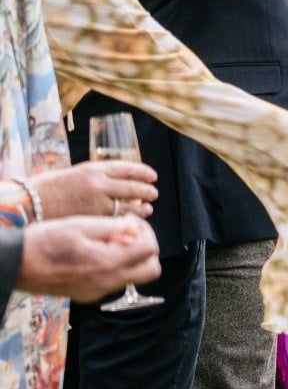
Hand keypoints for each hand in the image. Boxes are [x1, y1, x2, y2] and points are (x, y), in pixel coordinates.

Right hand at [19, 216, 160, 299]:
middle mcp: (107, 282)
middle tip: (128, 234)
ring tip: (108, 242)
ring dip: (130, 258)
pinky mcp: (87, 295)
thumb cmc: (43, 241)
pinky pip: (114, 282)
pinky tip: (95, 253)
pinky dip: (115, 267)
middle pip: (150, 270)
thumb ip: (113, 228)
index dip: (146, 231)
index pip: (150, 249)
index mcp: (108, 263)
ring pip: (134, 277)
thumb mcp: (80, 225)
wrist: (14, 264)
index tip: (131, 222)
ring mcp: (97, 292)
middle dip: (146, 249)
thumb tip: (134, 228)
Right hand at [31, 162, 157, 218]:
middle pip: (133, 187)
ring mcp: (98, 202)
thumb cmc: (52, 188)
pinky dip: (128, 219)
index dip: (143, 172)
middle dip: (146, 191)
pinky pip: (118, 219)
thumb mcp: (77, 173)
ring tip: (148, 208)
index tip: (152, 176)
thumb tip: (121, 180)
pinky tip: (133, 220)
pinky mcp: (95, 218)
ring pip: (129, 206)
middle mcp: (99, 183)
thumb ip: (99, 177)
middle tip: (153, 193)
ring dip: (142, 207)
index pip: (128, 168)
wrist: (32, 202)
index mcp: (95, 168)